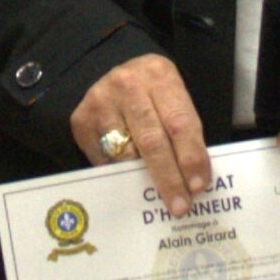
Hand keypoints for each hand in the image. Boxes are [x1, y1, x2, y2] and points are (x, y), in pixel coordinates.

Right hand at [71, 54, 210, 217]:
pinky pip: (104, 160)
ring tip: (158, 199)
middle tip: (180, 206)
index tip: (198, 185)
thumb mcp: (171, 97)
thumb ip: (182, 130)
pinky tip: (132, 181)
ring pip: (125, 154)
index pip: (179, 122)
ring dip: (144, 181)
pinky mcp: (81, 120)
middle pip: (152, 141)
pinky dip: (120, 175)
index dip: (191, 156)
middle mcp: (128, 85)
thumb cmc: (151, 95)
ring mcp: (101, 102)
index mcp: (159, 76)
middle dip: (168, 178)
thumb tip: (192, 180)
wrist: (108, 73)